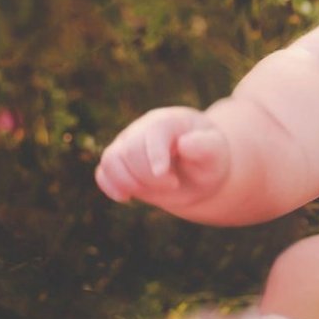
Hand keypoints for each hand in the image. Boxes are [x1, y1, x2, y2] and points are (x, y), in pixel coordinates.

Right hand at [95, 106, 230, 209]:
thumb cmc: (208, 160)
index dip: (156, 156)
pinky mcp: (119, 161)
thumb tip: (183, 143)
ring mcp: (128, 143)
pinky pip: (103, 172)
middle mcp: (144, 127)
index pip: (154, 131)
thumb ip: (205, 147)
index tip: (169, 179)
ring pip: (111, 159)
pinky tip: (127, 197)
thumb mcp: (216, 154)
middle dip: (149, 176)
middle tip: (173, 185)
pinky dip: (110, 186)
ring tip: (152, 192)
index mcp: (170, 120)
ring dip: (128, 183)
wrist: (197, 173)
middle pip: (130, 149)